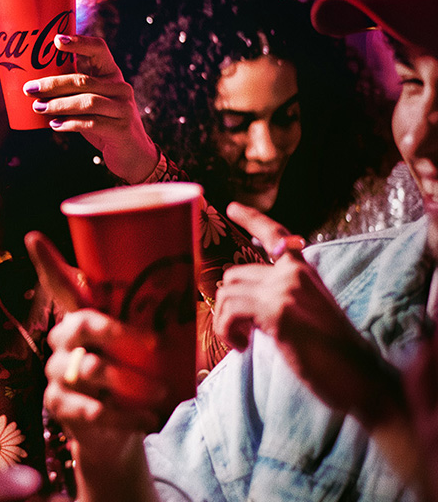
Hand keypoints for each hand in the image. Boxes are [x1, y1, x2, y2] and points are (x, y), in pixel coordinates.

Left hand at [23, 34, 157, 183]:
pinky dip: (70, 123)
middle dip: (53, 83)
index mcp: (111, 75)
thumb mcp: (91, 102)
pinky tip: (54, 125)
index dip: (79, 42)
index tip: (56, 40)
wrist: (132, 154)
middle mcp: (120, 88)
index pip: (99, 50)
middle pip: (83, 80)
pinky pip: (91, 123)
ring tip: (38, 107)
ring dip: (58, 104)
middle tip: (29, 88)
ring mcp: (122, 108)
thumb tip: (35, 85)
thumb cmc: (104, 123)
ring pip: (87, 101)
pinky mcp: (120, 128)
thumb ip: (73, 91)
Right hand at [28, 232, 162, 500]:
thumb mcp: (143, 348)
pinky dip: (122, 414)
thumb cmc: (135, 378)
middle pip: (81, 324)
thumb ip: (157, 325)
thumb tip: (196, 294)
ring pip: (90, 368)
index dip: (46, 262)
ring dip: (132, 382)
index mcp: (80, 318)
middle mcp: (62, 339)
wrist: (119, 432)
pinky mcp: (58, 404)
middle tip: (157, 345)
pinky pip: (89, 407)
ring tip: (163, 394)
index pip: (59, 285)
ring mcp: (56, 372)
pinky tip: (144, 419)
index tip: (34, 236)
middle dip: (119, 333)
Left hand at [214, 203, 403, 427]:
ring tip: (242, 343)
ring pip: (226, 292)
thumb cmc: (333, 354)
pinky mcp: (278, 311)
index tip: (231, 207)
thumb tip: (242, 299)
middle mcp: (294, 274)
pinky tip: (243, 347)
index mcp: (303, 273)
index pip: (275, 236)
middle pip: (234, 275)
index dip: (252, 219)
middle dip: (226, 306)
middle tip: (240, 334)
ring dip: (224, 322)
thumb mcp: (306, 314)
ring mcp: (286, 289)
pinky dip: (226, 331)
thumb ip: (281, 297)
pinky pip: (229, 311)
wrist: (361, 378)